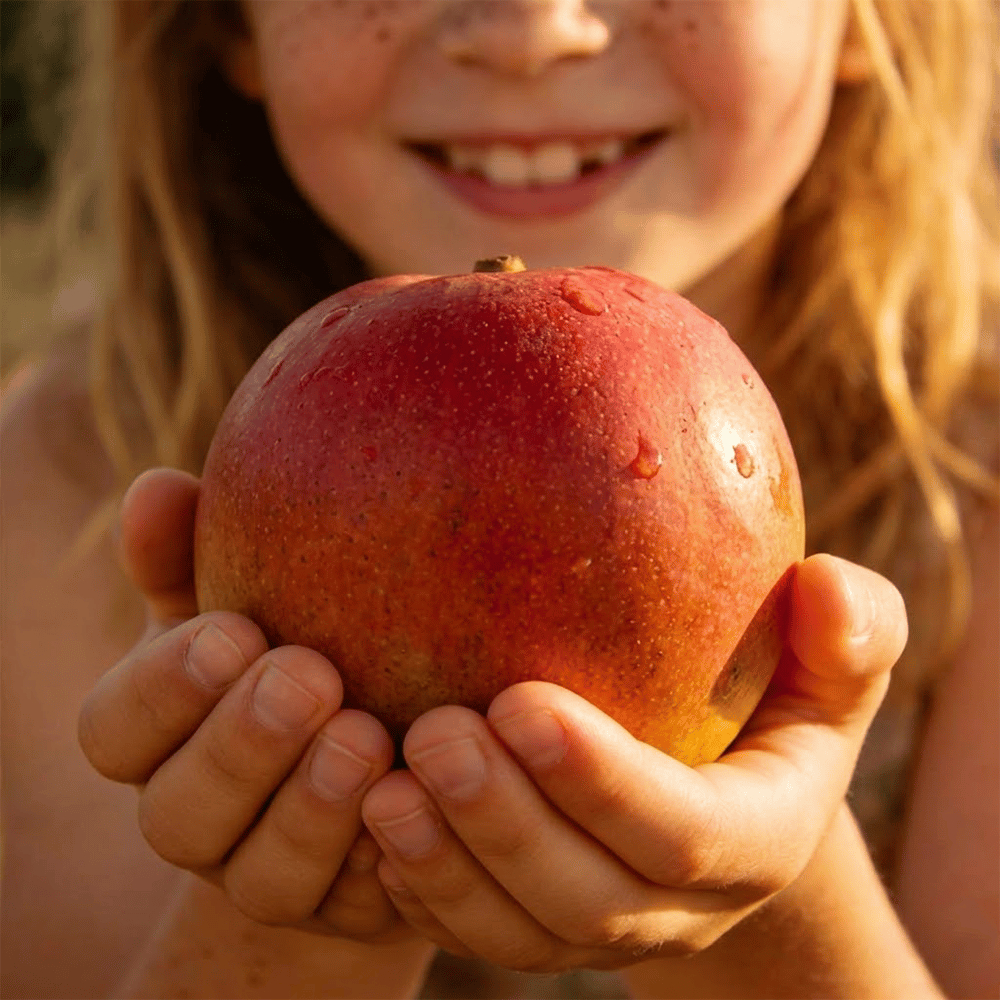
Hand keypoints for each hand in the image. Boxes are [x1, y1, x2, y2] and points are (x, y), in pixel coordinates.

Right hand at [78, 468, 408, 942]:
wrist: (382, 746)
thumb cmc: (308, 642)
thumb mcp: (256, 596)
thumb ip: (198, 554)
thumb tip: (156, 488)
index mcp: (159, 741)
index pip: (117, 729)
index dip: (163, 687)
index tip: (236, 629)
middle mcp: (197, 817)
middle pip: (179, 813)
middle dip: (241, 745)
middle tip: (311, 677)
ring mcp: (265, 875)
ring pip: (260, 876)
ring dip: (311, 808)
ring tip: (370, 738)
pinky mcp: (342, 908)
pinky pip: (351, 904)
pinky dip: (382, 857)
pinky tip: (424, 797)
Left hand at [360, 555, 906, 971]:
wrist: (724, 784)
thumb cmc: (777, 697)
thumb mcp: (831, 662)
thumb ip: (852, 629)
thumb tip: (823, 587)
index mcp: (756, 838)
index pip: (682, 832)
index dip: (603, 782)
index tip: (520, 701)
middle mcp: (678, 905)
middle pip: (587, 898)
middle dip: (505, 824)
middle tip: (436, 734)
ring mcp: (602, 924)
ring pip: (520, 931)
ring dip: (447, 868)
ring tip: (382, 787)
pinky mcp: (538, 924)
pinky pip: (476, 932)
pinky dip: (422, 893)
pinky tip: (373, 824)